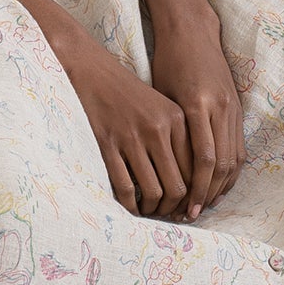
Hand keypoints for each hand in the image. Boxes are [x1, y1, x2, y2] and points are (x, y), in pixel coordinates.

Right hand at [0, 0, 196, 220]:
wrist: (89, 68)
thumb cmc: (126, 91)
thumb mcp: (159, 106)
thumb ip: (175, 137)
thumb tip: (187, 182)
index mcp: (176, 118)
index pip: (194, 168)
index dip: (193, 193)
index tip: (188, 206)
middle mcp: (157, 128)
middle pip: (177, 185)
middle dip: (175, 208)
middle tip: (169, 216)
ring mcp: (131, 137)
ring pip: (153, 191)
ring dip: (153, 210)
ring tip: (150, 212)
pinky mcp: (106, 143)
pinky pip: (124, 187)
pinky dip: (130, 205)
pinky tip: (131, 207)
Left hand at [145, 0, 244, 219]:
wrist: (193, 32)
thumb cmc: (167, 63)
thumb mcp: (161, 95)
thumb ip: (166, 131)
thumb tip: (157, 172)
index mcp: (197, 106)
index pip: (203, 159)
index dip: (196, 189)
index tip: (185, 209)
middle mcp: (219, 108)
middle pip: (221, 164)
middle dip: (208, 194)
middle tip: (193, 215)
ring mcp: (232, 108)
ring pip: (234, 159)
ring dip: (222, 187)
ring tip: (206, 206)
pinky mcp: (237, 109)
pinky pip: (239, 148)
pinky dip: (232, 171)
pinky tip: (219, 186)